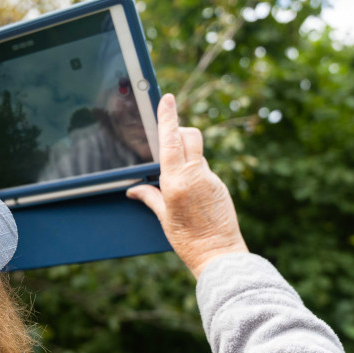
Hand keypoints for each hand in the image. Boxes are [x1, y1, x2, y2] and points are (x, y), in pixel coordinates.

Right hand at [126, 94, 247, 277]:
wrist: (218, 254)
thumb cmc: (188, 240)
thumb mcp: (163, 217)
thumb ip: (149, 197)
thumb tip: (134, 189)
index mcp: (177, 181)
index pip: (172, 140)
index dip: (169, 117)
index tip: (168, 98)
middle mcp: (195, 175)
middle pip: (189, 136)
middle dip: (178, 131)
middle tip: (167, 138)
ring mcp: (210, 178)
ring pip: (196, 151)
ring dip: (185, 153)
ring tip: (175, 176)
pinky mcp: (219, 185)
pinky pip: (203, 168)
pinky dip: (193, 171)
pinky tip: (189, 192)